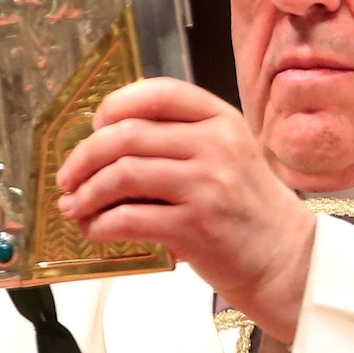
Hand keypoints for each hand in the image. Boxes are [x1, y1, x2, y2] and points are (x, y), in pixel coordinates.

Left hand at [56, 78, 315, 342]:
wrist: (286, 259)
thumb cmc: (247, 205)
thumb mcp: (227, 153)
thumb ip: (179, 138)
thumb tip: (104, 141)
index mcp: (220, 118)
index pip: (158, 92)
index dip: (116, 104)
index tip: (94, 125)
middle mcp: (215, 144)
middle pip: (128, 134)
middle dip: (85, 156)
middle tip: (67, 177)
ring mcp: (207, 184)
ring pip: (123, 174)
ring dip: (87, 193)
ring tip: (73, 206)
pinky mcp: (196, 227)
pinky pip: (129, 218)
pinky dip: (100, 225)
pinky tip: (94, 231)